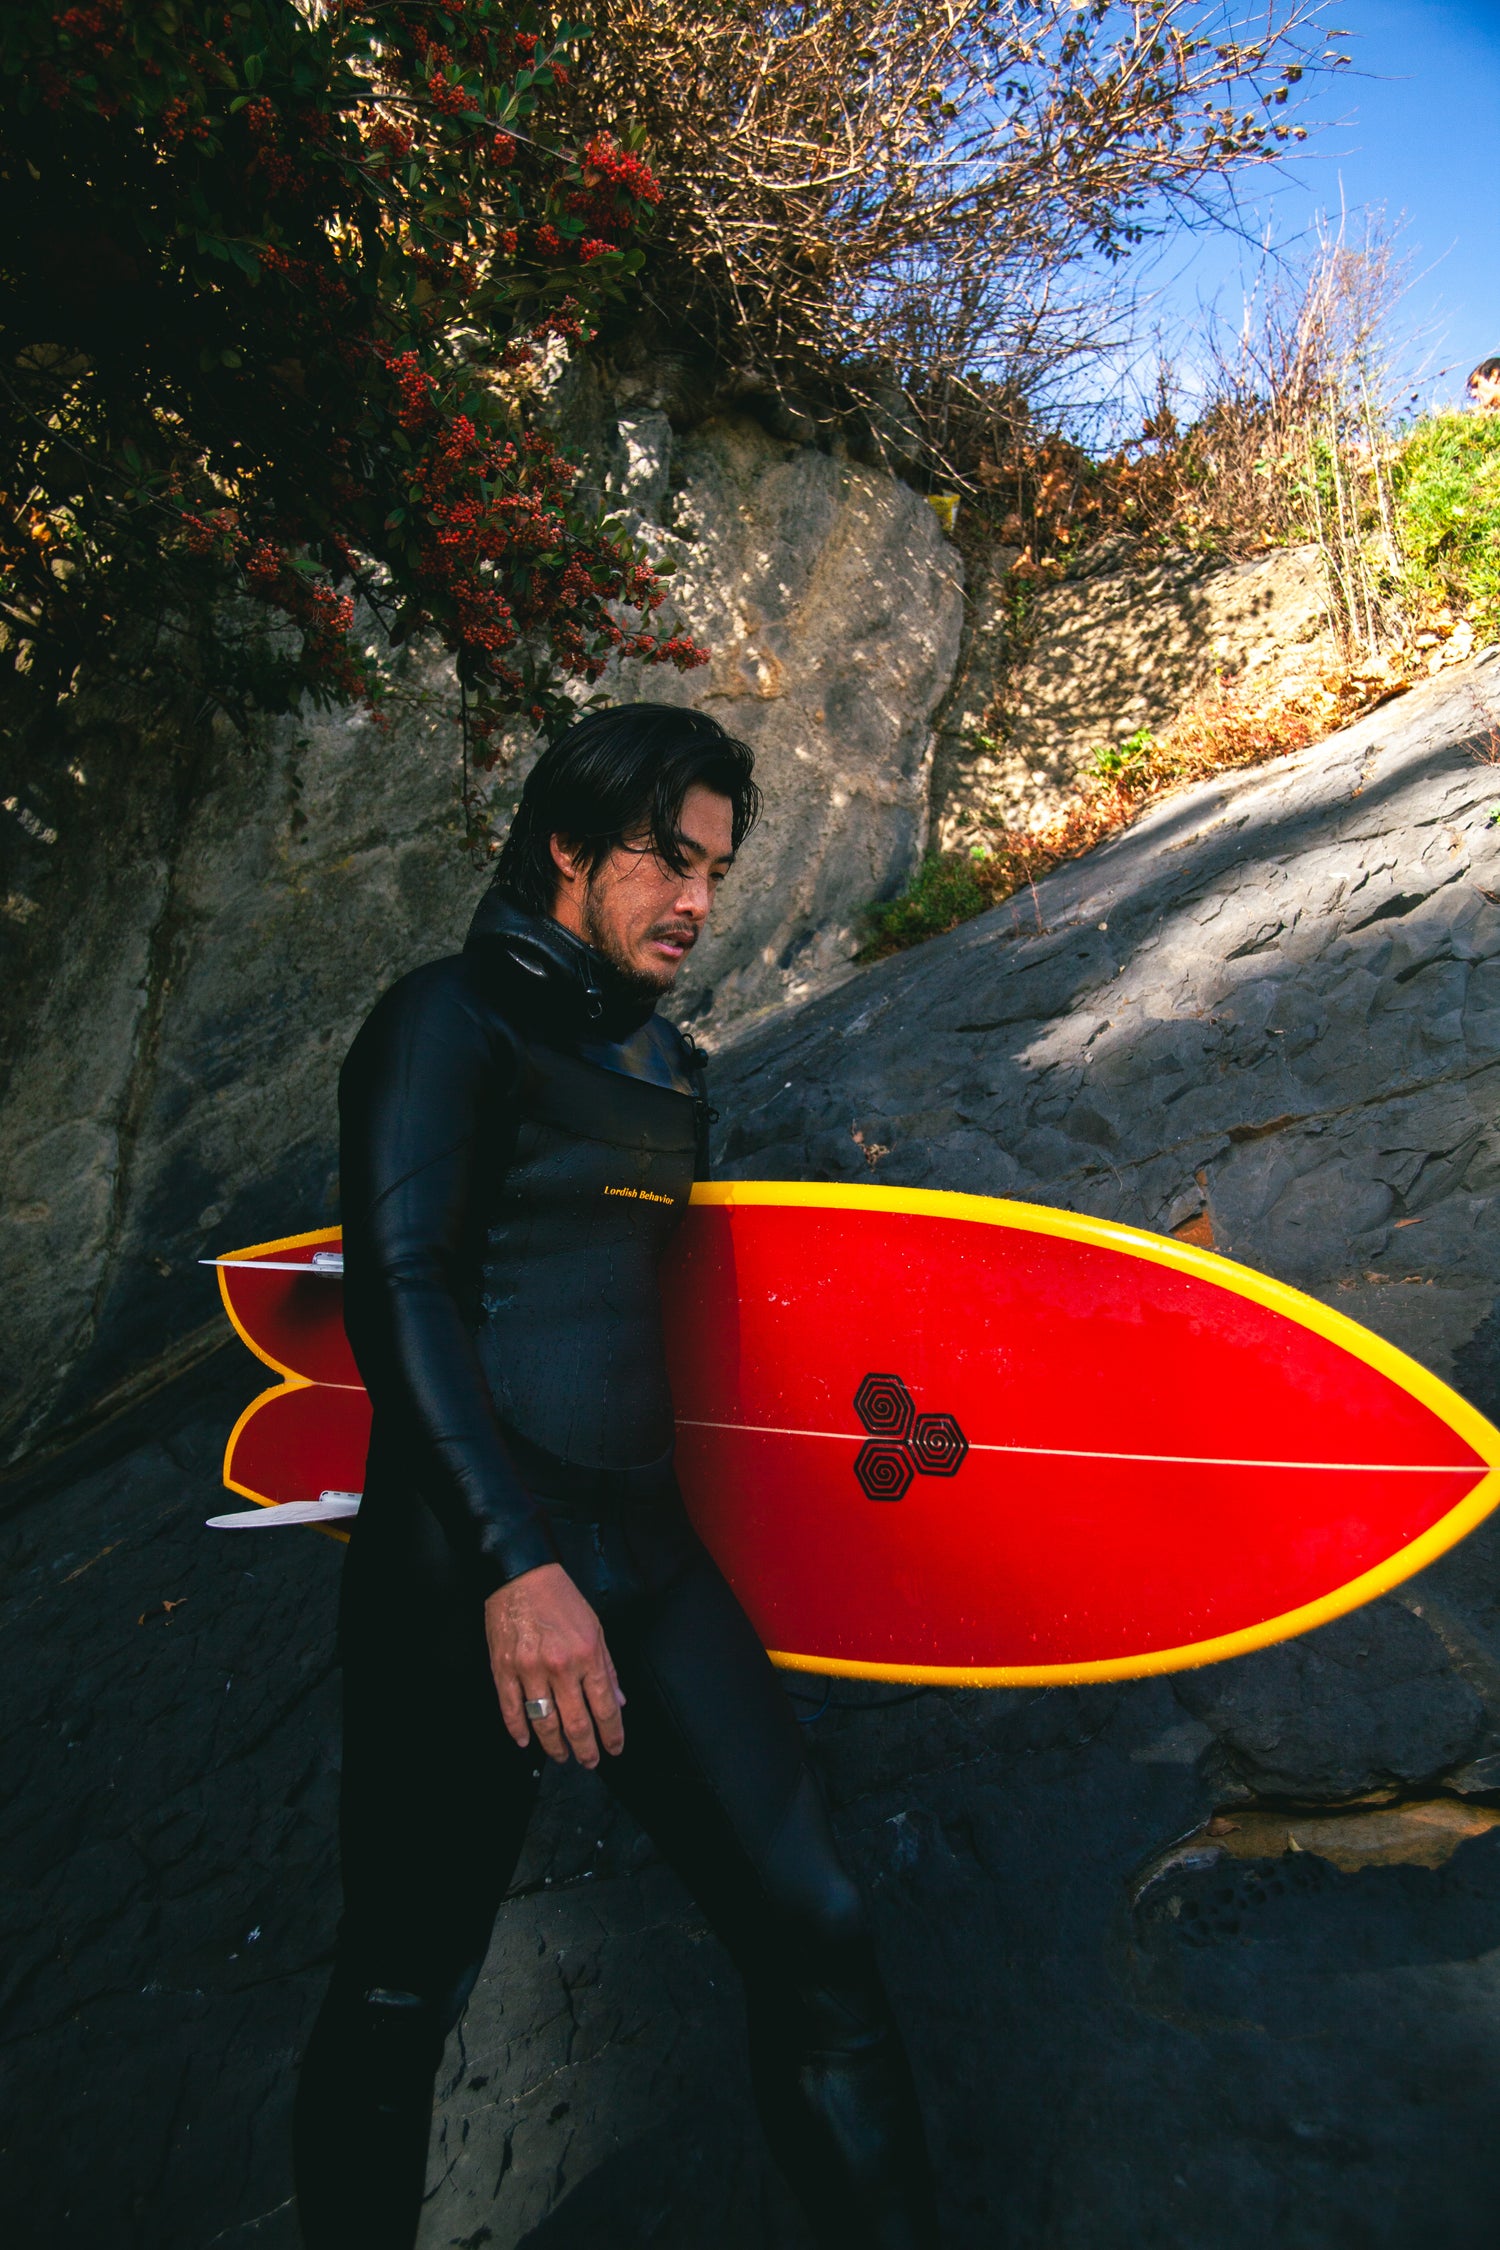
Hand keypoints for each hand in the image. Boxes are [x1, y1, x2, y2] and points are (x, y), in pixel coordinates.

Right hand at [484, 1562, 624, 1768]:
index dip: (611, 1734)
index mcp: (587, 1655)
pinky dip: (518, 1730)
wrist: (520, 1575)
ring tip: (562, 1756)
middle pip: (576, 1723)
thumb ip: (607, 1668)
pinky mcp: (503, 1670)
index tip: (614, 1749)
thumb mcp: (595, 1627)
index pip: (604, 1707)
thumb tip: (618, 1702)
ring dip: (555, 1746)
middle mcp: (560, 1667)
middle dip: (586, 1749)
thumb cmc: (560, 1598)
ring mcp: (529, 1670)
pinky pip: (511, 1710)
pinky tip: (526, 1742)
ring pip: (544, 1723)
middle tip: (589, 1762)